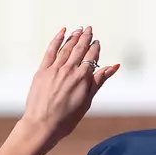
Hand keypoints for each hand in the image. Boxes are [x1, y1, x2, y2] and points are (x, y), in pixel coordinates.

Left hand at [19, 26, 118, 147]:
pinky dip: (57, 40)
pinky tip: (62, 32)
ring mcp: (55, 69)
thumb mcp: (87, 101)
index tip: (97, 42)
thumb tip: (113, 67)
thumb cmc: (66, 119)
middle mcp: (69, 70)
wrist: (42, 125)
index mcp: (82, 78)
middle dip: (85, 38)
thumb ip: (98, 81)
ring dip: (74, 37)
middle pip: (79, 49)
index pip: (91, 57)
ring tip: (79, 30)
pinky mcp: (43, 71)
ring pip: (66, 48)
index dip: (95, 48)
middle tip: (89, 29)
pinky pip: (51, 51)